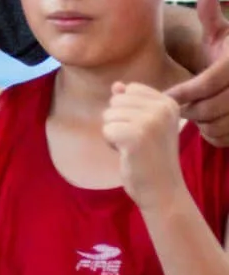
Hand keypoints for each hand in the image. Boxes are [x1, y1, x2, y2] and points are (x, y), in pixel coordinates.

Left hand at [104, 82, 184, 212]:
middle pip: (116, 101)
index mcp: (169, 102)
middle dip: (118, 122)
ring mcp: (150, 121)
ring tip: (133, 148)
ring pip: (108, 115)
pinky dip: (111, 143)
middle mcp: (163, 108)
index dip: (128, 110)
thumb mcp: (146, 124)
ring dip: (114, 133)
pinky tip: (127, 153)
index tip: (144, 130)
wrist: (162, 189)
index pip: (129, 89)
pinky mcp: (135, 136)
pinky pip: (106, 129)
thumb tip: (117, 85)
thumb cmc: (151, 156)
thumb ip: (132, 102)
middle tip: (137, 141)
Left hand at [167, 0, 228, 146]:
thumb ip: (210, 13)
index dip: (185, 90)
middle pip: (210, 106)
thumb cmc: (227, 54)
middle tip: (175, 104)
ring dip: (199, 122)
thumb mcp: (220, 34)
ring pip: (216, 124)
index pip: (208, 82)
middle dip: (189, 108)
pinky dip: (210, 134)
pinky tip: (206, 122)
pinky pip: (222, 138)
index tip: (166, 95)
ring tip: (193, 110)